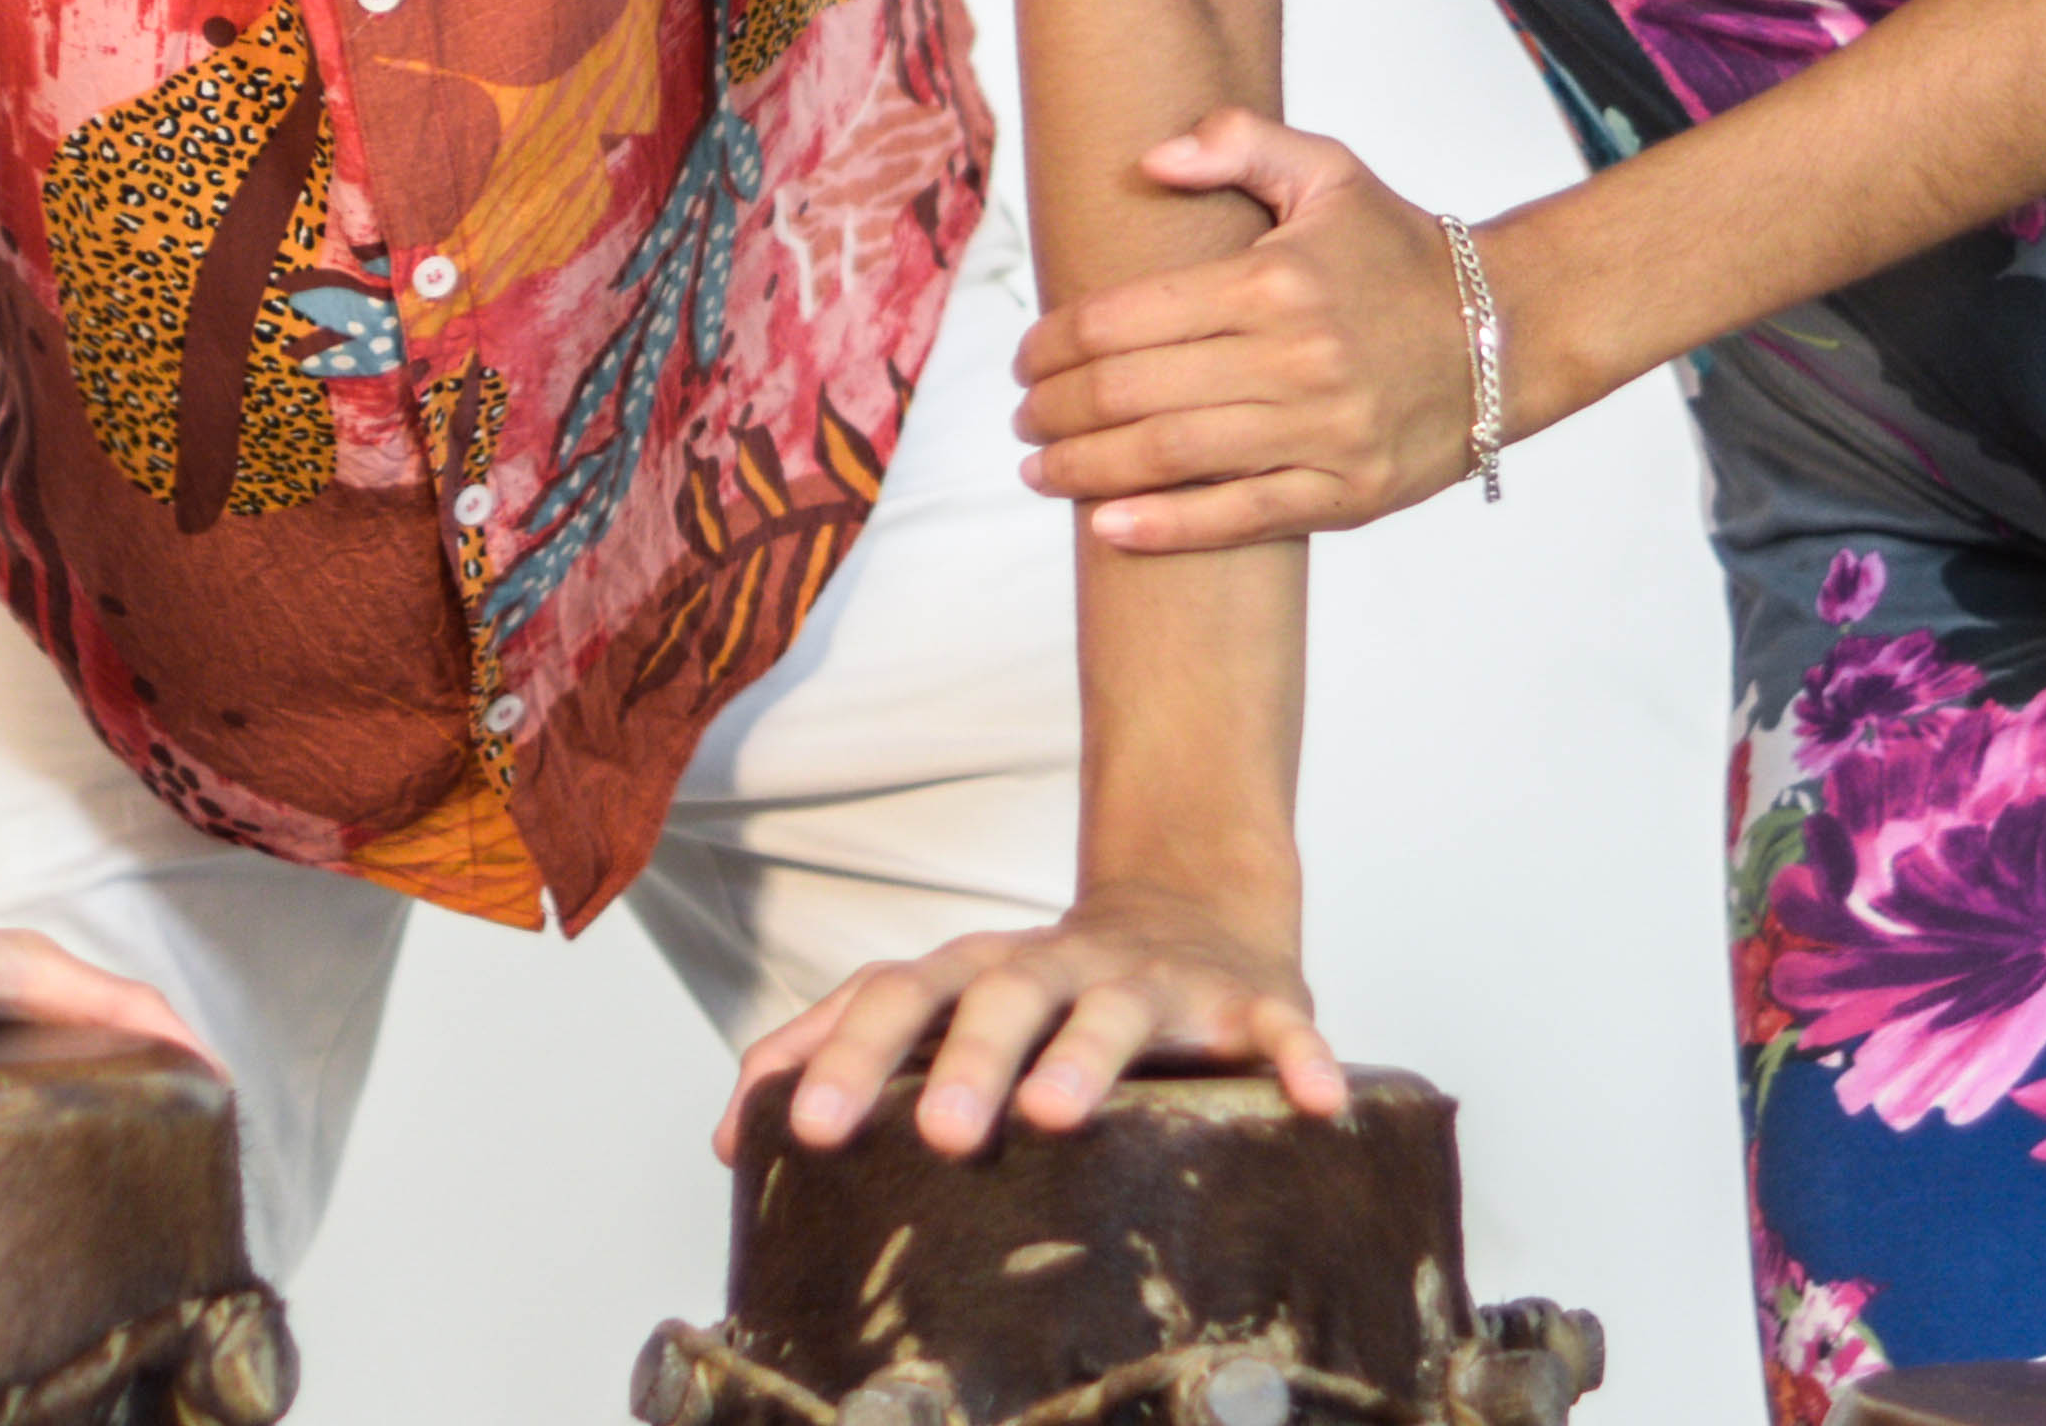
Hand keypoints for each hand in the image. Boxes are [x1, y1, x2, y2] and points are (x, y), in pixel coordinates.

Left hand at [727, 881, 1340, 1159]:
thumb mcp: (946, 1010)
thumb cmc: (1047, 987)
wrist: (1195, 908)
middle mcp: (1058, 964)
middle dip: (964, 1062)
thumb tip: (729, 1137)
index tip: (793, 1131)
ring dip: (1087, 1056)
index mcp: (978, 971)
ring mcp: (1154, 980)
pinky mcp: (1250, 1000)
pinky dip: (1300, 1059)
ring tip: (1060, 1112)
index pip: (892, 1000)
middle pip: (997, 998)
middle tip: (936, 1133)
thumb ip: (845, 1056)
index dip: (840, 1059)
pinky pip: (1280, 1028)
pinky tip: (1316, 1101)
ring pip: (1115, 1009)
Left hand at [1013, 117, 1485, 548]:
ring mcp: (1323, 431)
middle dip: (1056, 408)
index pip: (1126, 318)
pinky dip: (1168, 527)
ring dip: (1088, 467)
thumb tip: (1148, 159)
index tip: (1026, 354)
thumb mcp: (1328, 172)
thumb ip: (1236, 143)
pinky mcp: (1350, 492)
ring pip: (1174, 456)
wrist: (1511, 332)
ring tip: (1039, 467)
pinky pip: (1242, 517)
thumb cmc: (1400, 251)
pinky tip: (1107, 524)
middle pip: (1135, 391)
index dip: (1056, 342)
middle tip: (1021, 414)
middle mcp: (1295, 358)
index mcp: (1274, 281)